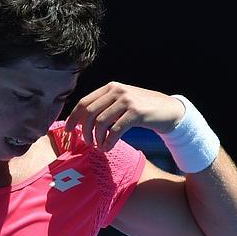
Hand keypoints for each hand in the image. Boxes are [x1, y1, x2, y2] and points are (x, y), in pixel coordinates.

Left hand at [65, 82, 184, 151]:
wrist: (169, 110)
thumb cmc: (142, 110)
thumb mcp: (121, 103)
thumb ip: (104, 107)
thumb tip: (80, 121)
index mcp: (110, 88)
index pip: (84, 102)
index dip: (73, 117)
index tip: (68, 130)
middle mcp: (117, 91)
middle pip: (89, 112)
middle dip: (84, 130)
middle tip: (86, 142)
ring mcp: (127, 100)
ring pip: (100, 122)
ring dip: (96, 138)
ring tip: (99, 146)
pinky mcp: (136, 112)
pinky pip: (115, 130)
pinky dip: (108, 142)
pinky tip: (107, 147)